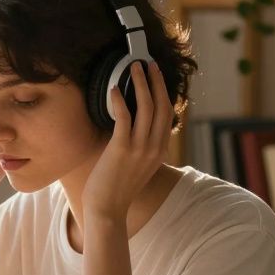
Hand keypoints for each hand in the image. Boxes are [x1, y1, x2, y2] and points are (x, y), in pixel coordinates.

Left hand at [83, 61, 172, 219]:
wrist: (107, 210)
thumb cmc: (116, 188)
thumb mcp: (136, 165)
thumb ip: (138, 146)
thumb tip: (129, 124)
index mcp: (160, 151)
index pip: (167, 114)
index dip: (163, 92)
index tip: (156, 76)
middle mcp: (154, 148)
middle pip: (161, 106)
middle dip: (156, 81)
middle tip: (148, 64)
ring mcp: (140, 149)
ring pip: (146, 108)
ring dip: (140, 84)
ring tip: (133, 68)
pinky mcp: (122, 150)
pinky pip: (124, 119)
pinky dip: (120, 101)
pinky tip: (114, 89)